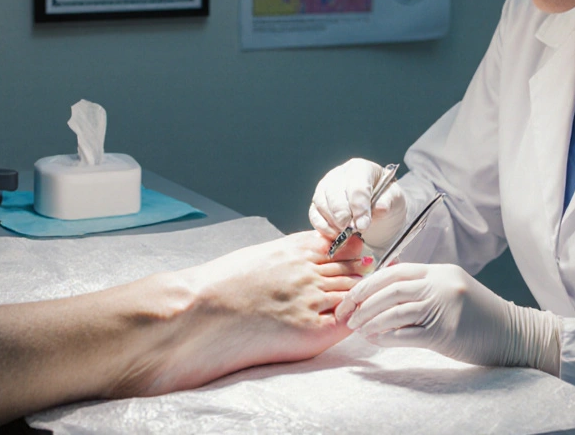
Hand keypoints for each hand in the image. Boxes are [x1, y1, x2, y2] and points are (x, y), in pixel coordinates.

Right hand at [113, 231, 368, 395]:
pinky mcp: (310, 329)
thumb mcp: (258, 256)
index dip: (356, 253)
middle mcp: (308, 270)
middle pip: (353, 268)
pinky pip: (346, 322)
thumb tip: (305, 258)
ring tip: (368, 301)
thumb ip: (287, 255)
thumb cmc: (219, 286)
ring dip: (362, 297)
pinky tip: (357, 321)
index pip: (343, 244)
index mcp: (294, 248)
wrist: (199, 310)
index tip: (362, 258)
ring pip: (353, 293)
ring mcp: (311, 298)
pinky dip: (355, 319)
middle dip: (365, 275)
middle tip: (375, 279)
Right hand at [309, 158, 407, 251]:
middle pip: (334, 193)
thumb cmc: (385, 200)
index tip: (364, 224)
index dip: (359, 206)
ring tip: (346, 234)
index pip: (356, 185)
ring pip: (322, 203)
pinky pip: (314, 214)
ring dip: (333, 222)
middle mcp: (339, 174)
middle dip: (343, 215)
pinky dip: (323, 227)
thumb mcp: (394, 200)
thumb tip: (379, 208)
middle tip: (352, 230)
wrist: (377, 211)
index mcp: (360, 168)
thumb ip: (388, 201)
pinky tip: (335, 235)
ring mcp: (325, 187)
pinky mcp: (318, 203)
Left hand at [335, 262, 561, 373]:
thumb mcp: (450, 289)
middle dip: (362, 302)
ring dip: (370, 321)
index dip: (367, 283)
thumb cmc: (477, 314)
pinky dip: (387, 338)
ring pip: (395, 311)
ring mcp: (444, 307)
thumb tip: (382, 291)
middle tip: (345, 315)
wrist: (512, 333)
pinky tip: (376, 341)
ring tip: (357, 329)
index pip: (394, 271)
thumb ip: (422, 286)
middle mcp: (440, 284)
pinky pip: (407, 334)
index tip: (350, 296)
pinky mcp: (446, 332)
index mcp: (439, 271)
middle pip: (390, 289)